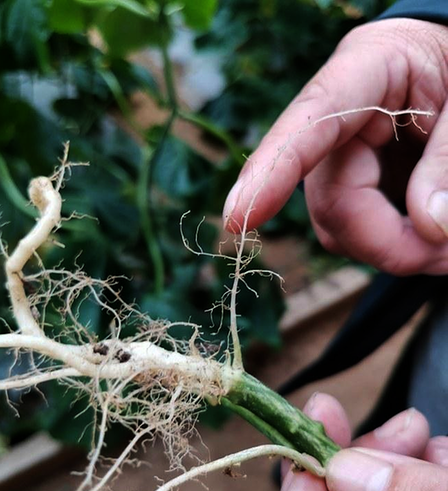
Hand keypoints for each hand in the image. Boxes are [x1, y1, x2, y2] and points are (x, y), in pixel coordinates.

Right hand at [223, 19, 447, 274]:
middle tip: (445, 256)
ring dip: (389, 249)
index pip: (308, 124)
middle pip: (331, 200)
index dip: (271, 172)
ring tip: (444, 248)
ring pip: (338, 226)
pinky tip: (425, 240)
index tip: (238, 218)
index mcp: (361, 73)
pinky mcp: (350, 187)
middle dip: (383, 241)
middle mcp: (336, 121)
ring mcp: (338, 159)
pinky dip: (389, 247)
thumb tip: (429, 227)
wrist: (446, 59)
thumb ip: (447, 159)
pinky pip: (354, 232)